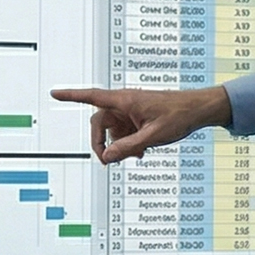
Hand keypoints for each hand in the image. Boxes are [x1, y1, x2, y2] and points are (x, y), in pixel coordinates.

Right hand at [51, 85, 230, 162]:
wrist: (199, 110)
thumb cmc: (179, 115)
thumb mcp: (153, 136)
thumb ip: (128, 147)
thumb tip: (106, 157)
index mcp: (125, 100)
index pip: (92, 97)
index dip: (72, 96)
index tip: (55, 94)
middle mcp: (125, 103)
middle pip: (100, 123)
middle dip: (102, 142)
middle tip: (107, 161)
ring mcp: (131, 111)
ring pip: (113, 130)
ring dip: (119, 144)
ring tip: (137, 155)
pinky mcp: (138, 117)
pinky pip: (125, 132)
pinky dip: (129, 142)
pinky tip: (141, 152)